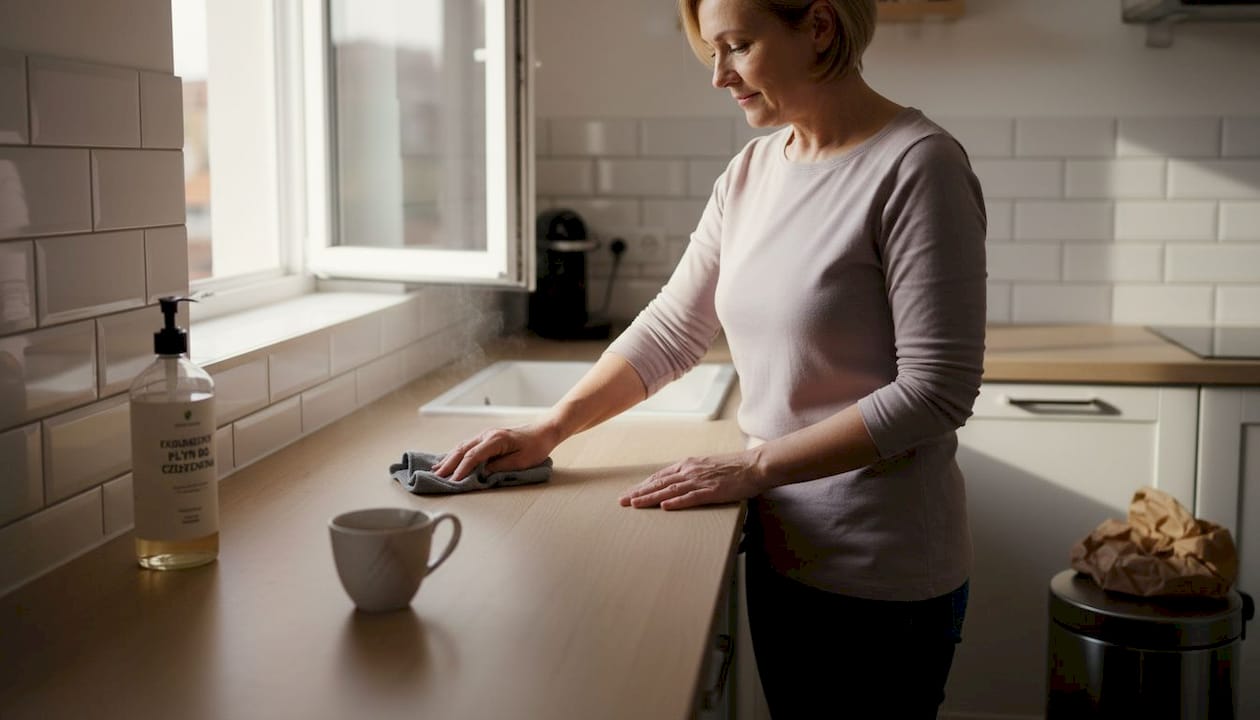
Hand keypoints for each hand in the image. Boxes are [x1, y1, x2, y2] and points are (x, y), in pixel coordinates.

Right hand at [433, 423, 558, 481]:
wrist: (543, 431)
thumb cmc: (536, 447)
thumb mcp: (522, 461)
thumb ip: (501, 467)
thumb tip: (482, 473)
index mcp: (496, 440)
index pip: (473, 455)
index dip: (462, 469)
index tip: (453, 481)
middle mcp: (487, 435)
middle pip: (463, 449)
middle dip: (449, 464)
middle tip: (437, 477)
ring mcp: (486, 435)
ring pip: (462, 447)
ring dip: (449, 459)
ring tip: (436, 471)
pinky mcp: (487, 438)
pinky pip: (467, 446)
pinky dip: (456, 454)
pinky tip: (448, 460)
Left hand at [618, 452, 766, 510]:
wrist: (754, 465)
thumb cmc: (733, 467)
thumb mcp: (707, 466)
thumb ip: (692, 473)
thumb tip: (678, 482)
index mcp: (688, 465)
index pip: (660, 476)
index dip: (643, 485)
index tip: (630, 493)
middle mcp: (690, 471)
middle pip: (659, 483)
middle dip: (639, 493)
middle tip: (622, 501)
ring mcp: (700, 481)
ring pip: (670, 490)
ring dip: (650, 498)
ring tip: (635, 504)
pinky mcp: (712, 491)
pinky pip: (691, 497)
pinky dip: (676, 502)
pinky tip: (664, 507)